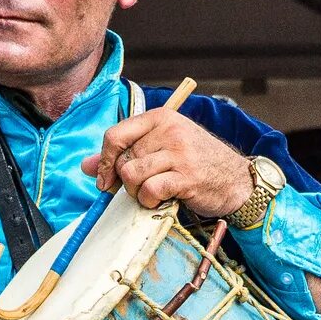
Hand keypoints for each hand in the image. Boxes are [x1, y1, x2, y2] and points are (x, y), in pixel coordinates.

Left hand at [86, 102, 252, 219]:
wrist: (235, 179)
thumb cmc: (194, 163)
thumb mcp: (161, 148)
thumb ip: (122, 154)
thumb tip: (85, 166)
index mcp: (160, 118)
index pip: (115, 135)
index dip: (103, 161)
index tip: (104, 180)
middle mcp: (169, 131)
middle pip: (123, 159)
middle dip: (124, 181)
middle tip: (140, 187)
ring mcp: (179, 153)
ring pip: (132, 174)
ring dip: (136, 192)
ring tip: (151, 192)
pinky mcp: (186, 176)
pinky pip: (149, 190)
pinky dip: (149, 201)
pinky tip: (161, 200)